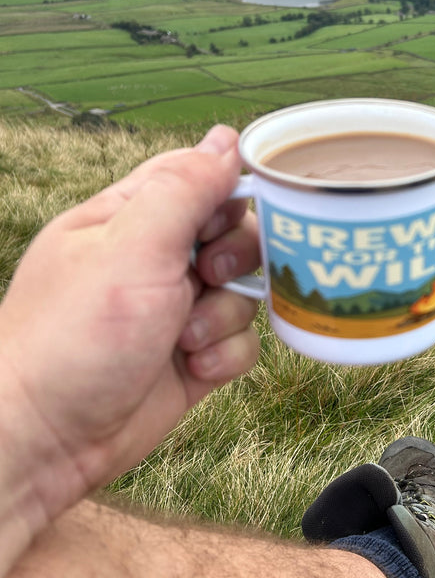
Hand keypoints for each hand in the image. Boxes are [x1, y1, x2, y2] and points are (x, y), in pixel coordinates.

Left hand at [0, 125, 260, 574]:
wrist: (48, 439)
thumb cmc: (76, 335)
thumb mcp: (132, 247)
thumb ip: (184, 189)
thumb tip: (228, 138)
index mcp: (128, 218)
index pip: (197, 178)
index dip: (227, 193)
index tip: (227, 220)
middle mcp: (154, 261)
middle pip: (233, 234)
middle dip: (236, 257)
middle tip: (207, 277)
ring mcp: (174, 313)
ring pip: (242, 293)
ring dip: (225, 316)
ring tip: (186, 340)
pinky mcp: (192, 360)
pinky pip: (239, 344)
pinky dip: (225, 357)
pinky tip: (194, 370)